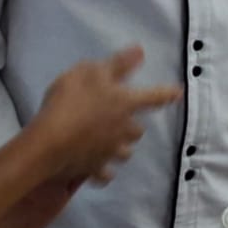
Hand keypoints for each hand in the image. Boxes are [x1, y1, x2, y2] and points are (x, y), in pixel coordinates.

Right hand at [29, 47, 181, 184]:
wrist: (48, 142)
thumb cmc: (70, 100)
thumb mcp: (91, 72)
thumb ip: (118, 64)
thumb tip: (140, 52)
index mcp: (126, 103)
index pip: (154, 96)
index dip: (167, 94)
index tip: (179, 93)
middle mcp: (123, 130)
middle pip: (138, 131)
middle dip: (134, 127)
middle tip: (124, 122)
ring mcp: (109, 152)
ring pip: (125, 153)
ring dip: (122, 149)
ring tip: (113, 145)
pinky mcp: (93, 170)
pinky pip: (104, 175)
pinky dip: (103, 172)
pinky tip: (98, 170)